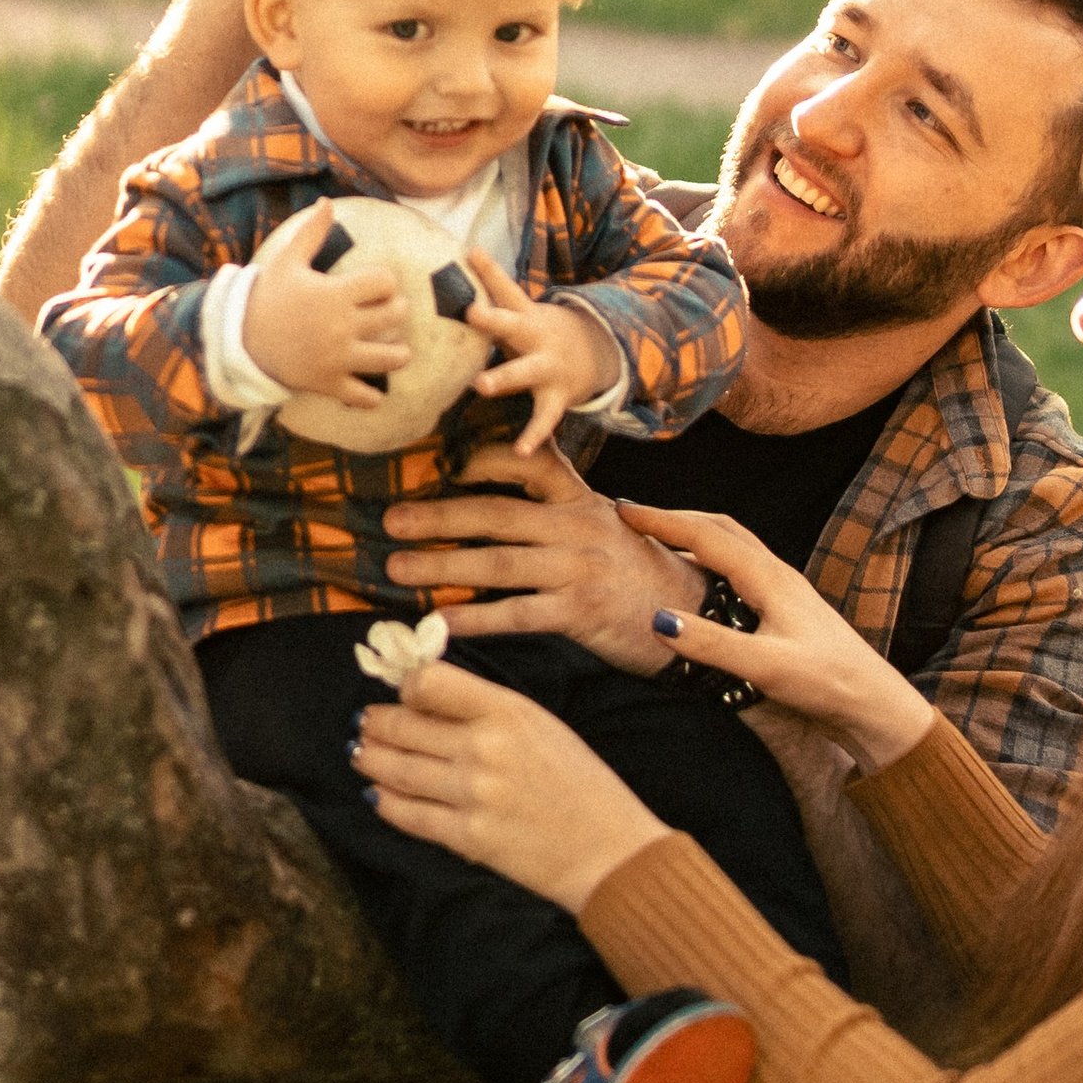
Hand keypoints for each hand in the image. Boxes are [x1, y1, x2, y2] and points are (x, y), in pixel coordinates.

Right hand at [240, 206, 409, 411]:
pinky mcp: (329, 383)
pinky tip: (374, 389)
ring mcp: (337, 357)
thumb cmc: (267, 297)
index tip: (378, 285)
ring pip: (391, 358)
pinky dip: (373, 396)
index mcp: (334, 294)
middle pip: (396, 315)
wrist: (239, 340)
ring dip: (399, 353)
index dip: (386, 281)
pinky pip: (363, 396)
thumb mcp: (287, 261)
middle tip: (390, 311)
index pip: (384, 282)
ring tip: (394, 348)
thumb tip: (327, 202)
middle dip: (398, 310)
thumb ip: (311, 232)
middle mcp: (341, 326)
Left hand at [354, 655, 667, 910]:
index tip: (402, 694)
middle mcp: (484, 748)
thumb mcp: (543, 725)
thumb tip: (427, 697)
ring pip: (395, 770)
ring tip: (360, 754)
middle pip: (402, 725)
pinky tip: (377, 796)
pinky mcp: (466, 837)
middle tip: (364, 723)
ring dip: (370, 760)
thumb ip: (488, 708)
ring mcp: (471, 794)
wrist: (609, 851)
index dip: (406, 686)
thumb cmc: (581, 784)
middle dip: (375, 723)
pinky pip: (407, 815)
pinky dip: (385, 802)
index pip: (429, 682)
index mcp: (508, 710)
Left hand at [382, 439, 704, 665]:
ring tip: (399, 569)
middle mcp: (578, 525)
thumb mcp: (603, 522)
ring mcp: (580, 568)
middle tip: (390, 522)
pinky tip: (441, 621)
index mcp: (580, 498)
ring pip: (499, 562)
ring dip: (442, 565)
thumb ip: (557, 503)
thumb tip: (494, 486)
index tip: (441, 467)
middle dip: (438, 517)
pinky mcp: (582, 611)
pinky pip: (518, 613)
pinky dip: (476, 617)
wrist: (692, 613)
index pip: (529, 464)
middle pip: (497, 514)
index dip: (484, 461)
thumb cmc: (635, 568)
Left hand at [462, 248, 623, 452]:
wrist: (599, 354)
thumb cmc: (543, 332)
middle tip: (471, 313)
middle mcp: (537, 338)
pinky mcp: (556, 397)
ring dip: (503, 378)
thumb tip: (465, 250)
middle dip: (493, 321)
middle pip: (514, 326)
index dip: (488, 270)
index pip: (506, 288)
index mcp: (526, 315)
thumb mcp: (525, 310)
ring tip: (481, 385)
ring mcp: (548, 367)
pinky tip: (520, 451)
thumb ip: (495, 288)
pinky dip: (533, 435)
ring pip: (524, 372)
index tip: (471, 252)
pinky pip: (543, 419)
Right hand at [620, 503, 938, 775]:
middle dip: (675, 517)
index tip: (623, 512)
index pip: (707, 536)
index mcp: (770, 579)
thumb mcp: (765, 668)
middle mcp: (778, 574)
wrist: (873, 702)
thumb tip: (659, 620)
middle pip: (720, 528)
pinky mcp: (787, 606)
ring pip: (733, 544)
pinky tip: (699, 577)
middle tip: (633, 517)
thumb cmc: (826, 684)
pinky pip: (740, 565)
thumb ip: (712, 645)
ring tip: (659, 537)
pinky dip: (710, 557)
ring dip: (694, 533)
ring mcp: (785, 588)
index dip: (663, 521)